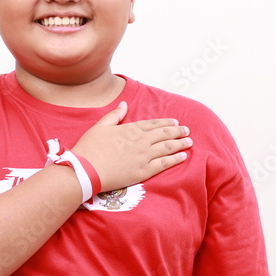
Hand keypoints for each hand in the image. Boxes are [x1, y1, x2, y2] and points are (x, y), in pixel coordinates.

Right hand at [71, 101, 190, 192]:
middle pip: (163, 134)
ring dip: (180, 143)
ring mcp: (143, 157)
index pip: (153, 124)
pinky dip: (175, 159)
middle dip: (177, 132)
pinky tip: (183, 156)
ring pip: (167, 148)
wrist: (86, 170)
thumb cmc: (89, 148)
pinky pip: (164, 164)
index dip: (165, 123)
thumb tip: (124, 104)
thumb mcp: (100, 126)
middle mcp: (140, 141)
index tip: (174, 123)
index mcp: (130, 129)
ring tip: (189, 141)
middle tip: (187, 130)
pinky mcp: (143, 172)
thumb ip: (115, 115)